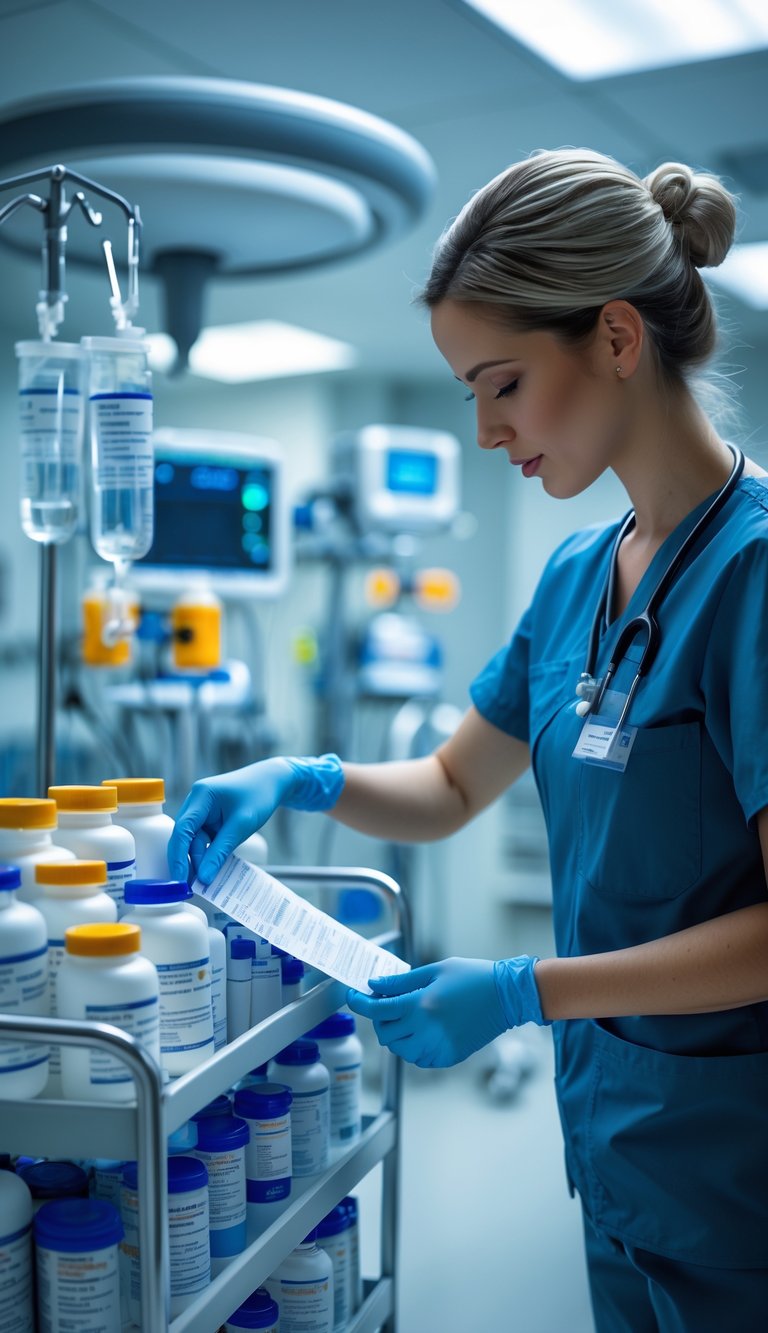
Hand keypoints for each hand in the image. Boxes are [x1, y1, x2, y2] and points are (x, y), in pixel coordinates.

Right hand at [167, 753, 343, 884]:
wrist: (273, 781)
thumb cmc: (259, 796)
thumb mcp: (242, 825)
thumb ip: (221, 851)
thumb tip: (204, 877)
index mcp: (201, 796)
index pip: (182, 829)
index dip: (178, 856)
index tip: (180, 879)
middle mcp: (196, 802)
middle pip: (185, 837)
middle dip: (189, 861)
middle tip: (194, 887)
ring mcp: (201, 811)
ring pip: (194, 841)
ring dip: (200, 860)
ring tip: (206, 882)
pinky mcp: (209, 819)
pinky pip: (204, 840)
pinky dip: (208, 854)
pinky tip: (212, 869)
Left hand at [347, 954, 546, 1067]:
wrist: (506, 997)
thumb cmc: (473, 977)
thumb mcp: (435, 970)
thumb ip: (402, 982)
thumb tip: (375, 985)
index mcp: (421, 1005)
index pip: (377, 1009)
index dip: (359, 1003)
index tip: (352, 997)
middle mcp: (426, 1030)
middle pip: (385, 1033)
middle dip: (381, 1018)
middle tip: (389, 1004)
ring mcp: (437, 1047)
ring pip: (399, 1050)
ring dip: (396, 1035)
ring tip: (408, 1018)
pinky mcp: (447, 1057)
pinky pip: (418, 1058)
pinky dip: (413, 1047)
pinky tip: (424, 1031)